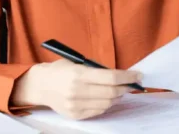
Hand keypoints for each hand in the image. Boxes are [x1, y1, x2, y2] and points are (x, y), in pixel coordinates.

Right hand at [11, 59, 141, 119]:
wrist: (40, 85)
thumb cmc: (62, 70)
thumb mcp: (78, 63)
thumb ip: (98, 70)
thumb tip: (121, 75)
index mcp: (79, 74)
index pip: (111, 77)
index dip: (128, 77)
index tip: (138, 75)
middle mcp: (77, 91)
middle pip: (111, 92)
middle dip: (126, 87)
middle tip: (133, 83)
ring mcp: (75, 105)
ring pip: (107, 104)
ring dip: (118, 97)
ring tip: (121, 90)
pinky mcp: (75, 115)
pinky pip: (98, 111)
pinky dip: (107, 104)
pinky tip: (108, 98)